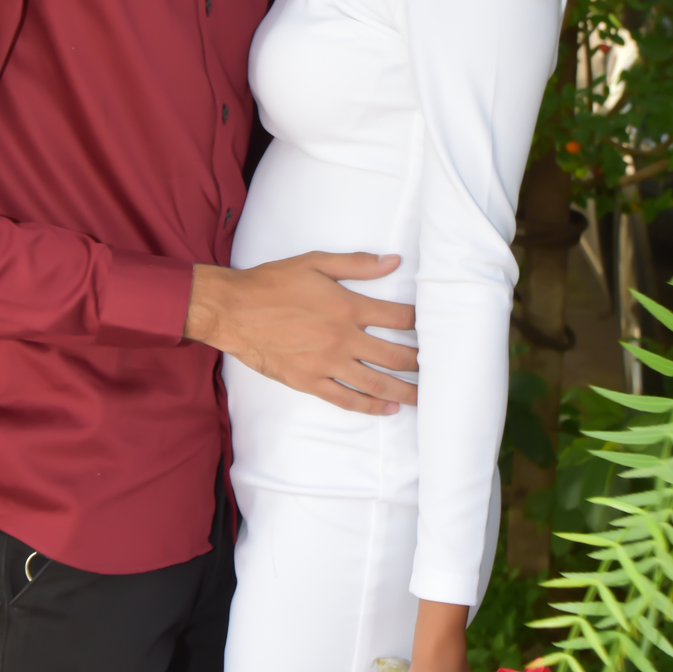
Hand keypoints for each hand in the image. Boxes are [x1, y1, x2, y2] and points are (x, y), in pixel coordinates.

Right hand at [183, 250, 417, 414]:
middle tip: (439, 368)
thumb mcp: (315, 262)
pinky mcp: (309, 382)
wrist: (233, 310)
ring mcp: (327, 364)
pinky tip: (387, 410)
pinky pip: (346, 400)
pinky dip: (370, 408)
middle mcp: (343, 339)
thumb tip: (394, 261)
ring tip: (425, 397)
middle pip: (396, 356)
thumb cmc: (273, 282)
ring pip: (376, 384)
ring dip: (405, 392)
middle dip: (421, 363)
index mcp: (348, 307)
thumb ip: (357, 264)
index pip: (399, 316)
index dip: (421, 321)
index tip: (436, 326)